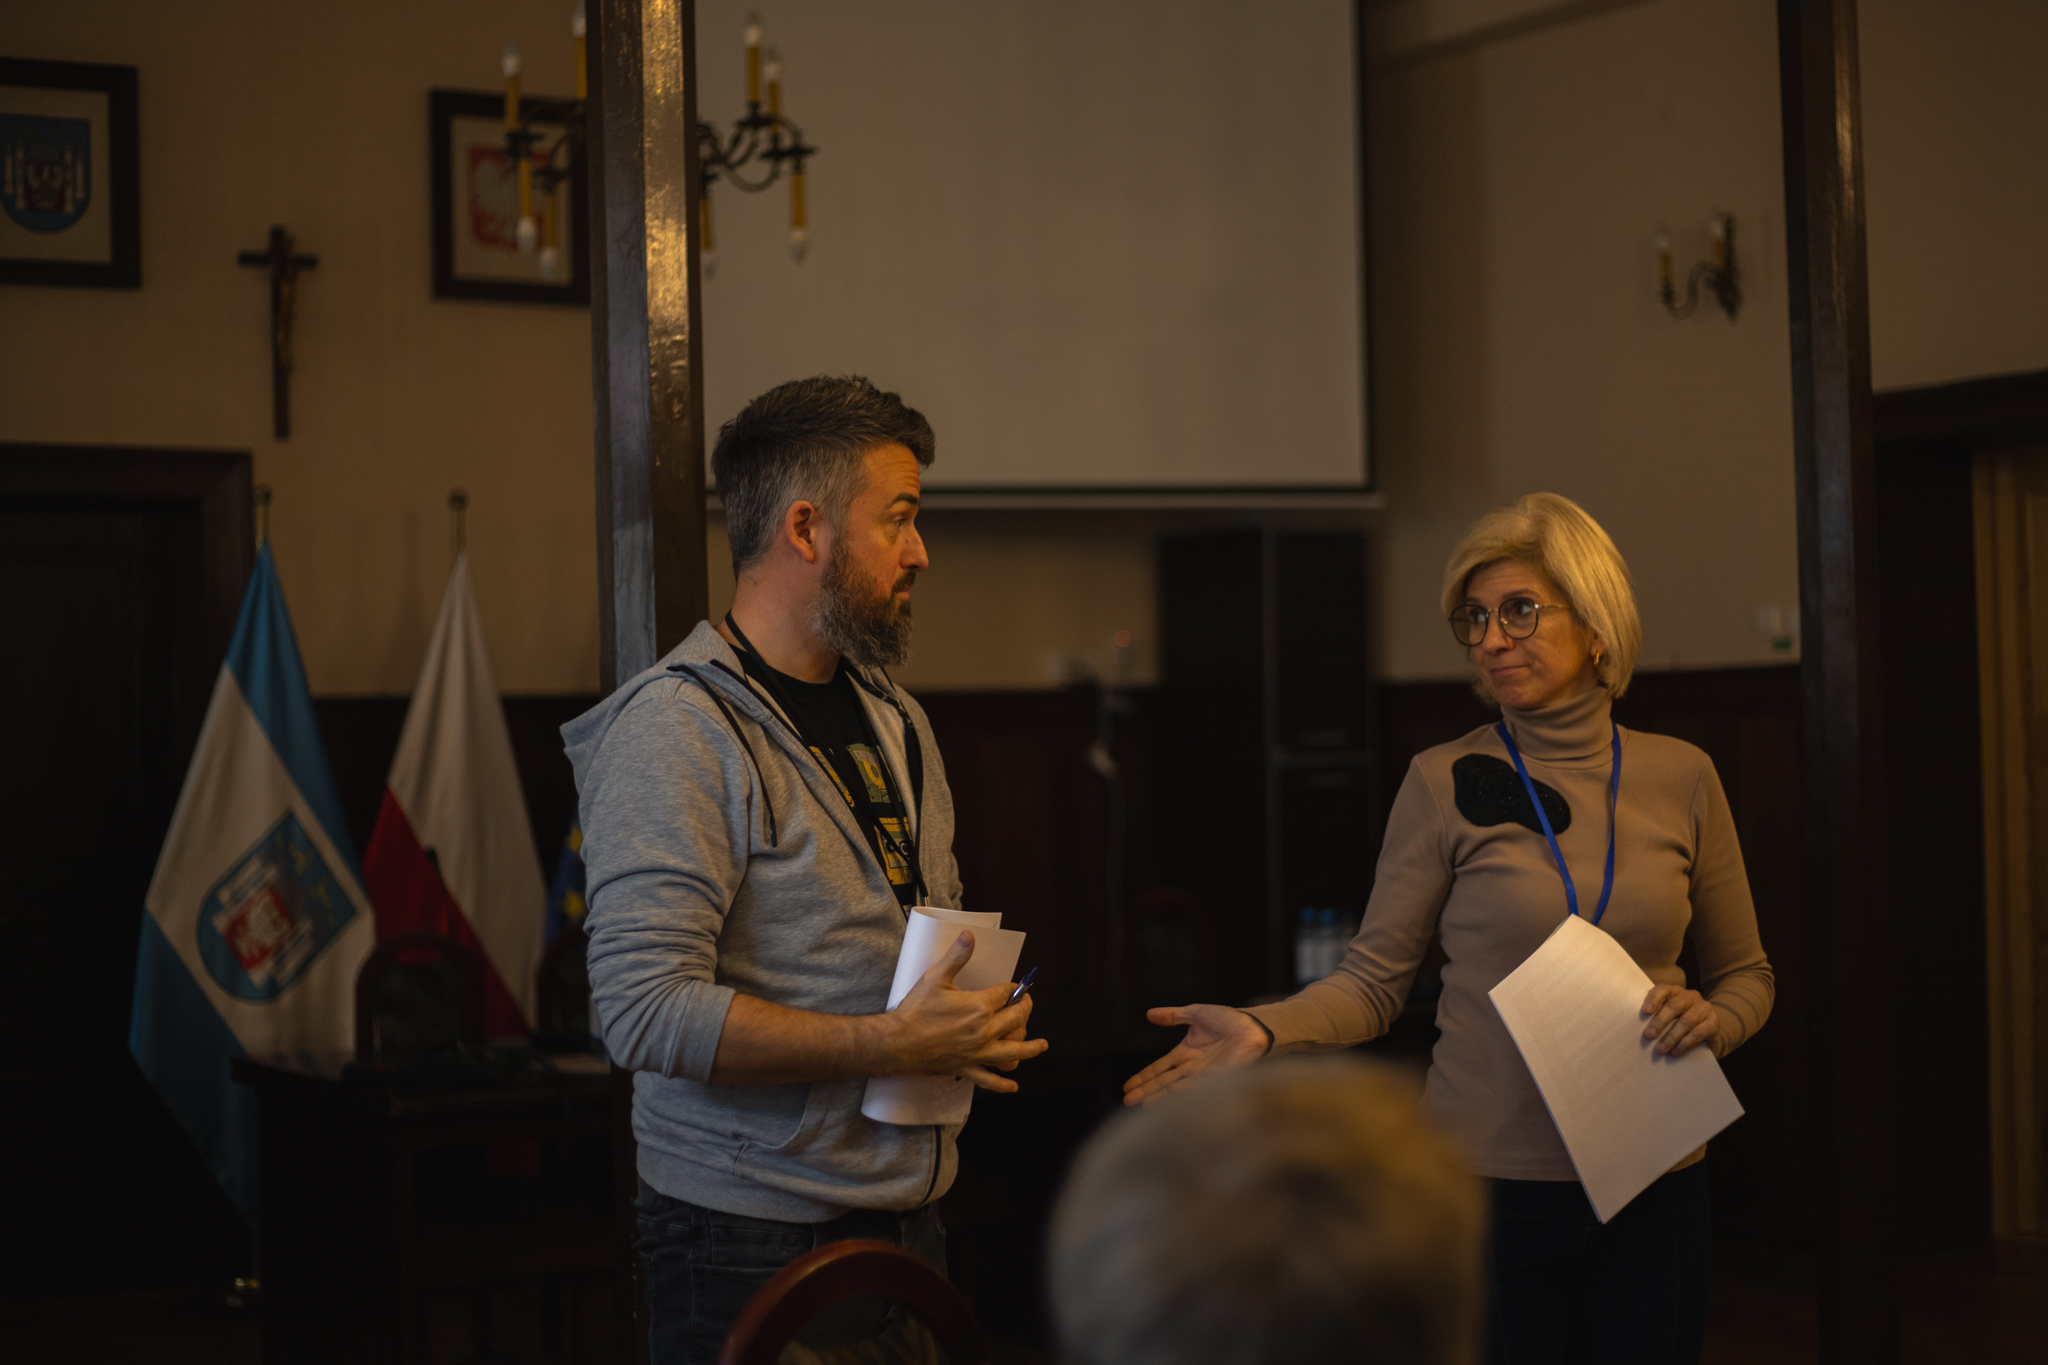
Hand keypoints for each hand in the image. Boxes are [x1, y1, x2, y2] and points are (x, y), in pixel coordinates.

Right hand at [888, 931, 1047, 1091]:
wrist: (898, 1043)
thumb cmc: (916, 1011)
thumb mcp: (935, 978)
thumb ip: (956, 956)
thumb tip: (969, 936)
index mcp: (979, 1007)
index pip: (1006, 994)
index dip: (1013, 989)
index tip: (1015, 987)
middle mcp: (984, 1031)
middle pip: (1016, 1020)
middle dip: (1025, 1009)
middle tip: (1027, 1004)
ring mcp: (978, 1052)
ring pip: (1013, 1052)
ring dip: (1030, 1048)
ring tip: (1041, 1045)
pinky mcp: (968, 1068)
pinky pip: (990, 1080)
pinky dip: (1003, 1084)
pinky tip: (1013, 1085)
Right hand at [1120, 1004, 1269, 1106]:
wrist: (1252, 1025)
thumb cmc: (1227, 1020)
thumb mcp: (1195, 1014)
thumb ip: (1173, 1015)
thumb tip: (1149, 1014)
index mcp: (1185, 1053)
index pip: (1159, 1068)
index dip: (1143, 1077)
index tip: (1127, 1087)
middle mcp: (1192, 1067)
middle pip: (1164, 1081)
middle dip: (1146, 1091)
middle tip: (1128, 1102)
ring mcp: (1204, 1073)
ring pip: (1177, 1086)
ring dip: (1161, 1095)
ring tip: (1145, 1104)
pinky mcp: (1219, 1075)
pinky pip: (1199, 1083)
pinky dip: (1185, 1089)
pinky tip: (1172, 1093)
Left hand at [1641, 984, 1718, 1057]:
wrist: (1706, 1026)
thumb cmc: (1678, 1019)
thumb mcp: (1668, 1013)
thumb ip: (1655, 1015)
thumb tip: (1634, 1029)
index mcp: (1675, 991)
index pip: (1663, 989)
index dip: (1653, 999)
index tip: (1644, 1011)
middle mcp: (1690, 996)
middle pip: (1674, 1006)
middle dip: (1660, 1022)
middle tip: (1648, 1035)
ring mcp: (1703, 1008)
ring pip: (1686, 1021)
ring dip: (1671, 1037)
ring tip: (1660, 1049)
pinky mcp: (1713, 1022)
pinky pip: (1698, 1033)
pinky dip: (1684, 1044)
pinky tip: (1674, 1052)